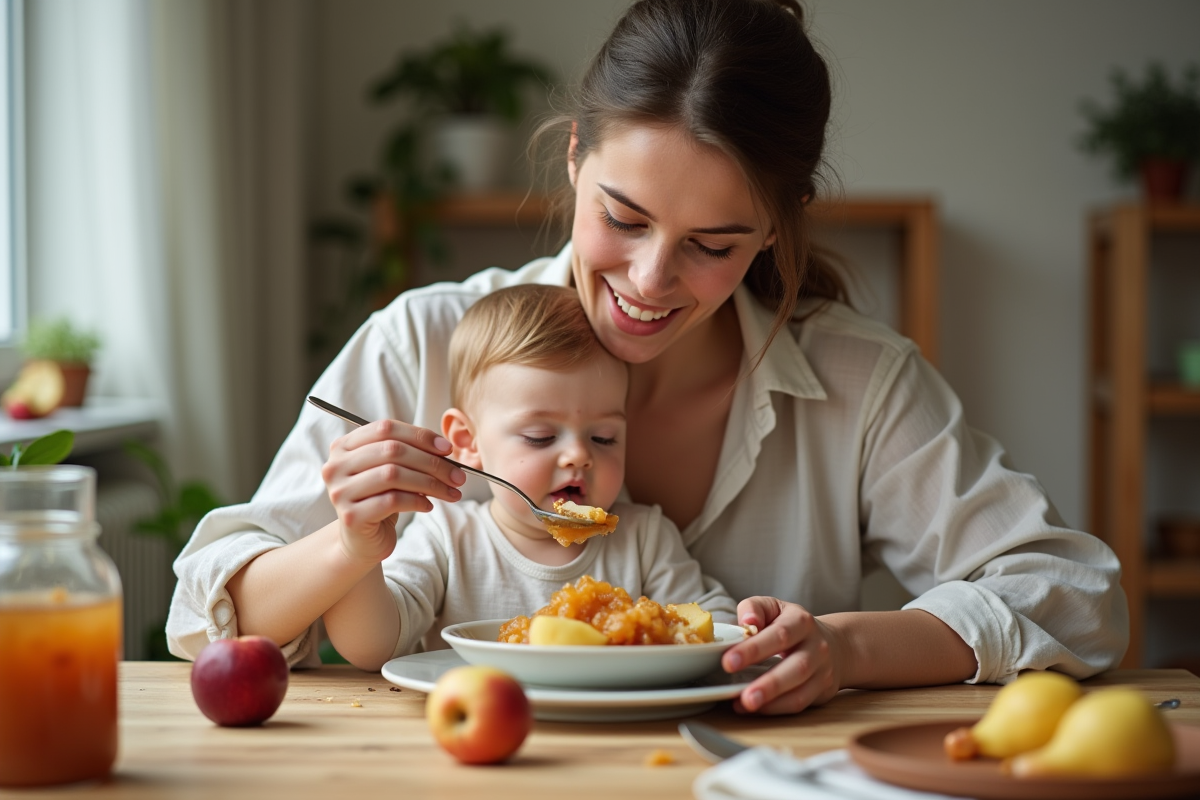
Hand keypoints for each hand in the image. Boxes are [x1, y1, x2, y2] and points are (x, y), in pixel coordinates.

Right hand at [321, 419, 465, 562]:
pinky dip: (417, 501)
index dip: (420, 435)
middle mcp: (336, 466)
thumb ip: (408, 453)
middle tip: (457, 475)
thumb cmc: (379, 499)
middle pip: (392, 451)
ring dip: (430, 483)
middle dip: (431, 462)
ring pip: (393, 475)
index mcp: (344, 446)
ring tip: (450, 492)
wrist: (361, 540)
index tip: (447, 449)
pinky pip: (392, 501)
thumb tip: (444, 449)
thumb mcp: (390, 471)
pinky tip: (429, 506)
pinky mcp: (351, 516)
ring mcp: (340, 491)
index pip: (385, 428)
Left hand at [720, 596, 843, 714]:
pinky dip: (777, 708)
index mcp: (801, 621)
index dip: (754, 649)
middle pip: (796, 667)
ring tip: (746, 704)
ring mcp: (822, 670)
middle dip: (768, 683)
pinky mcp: (822, 690)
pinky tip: (756, 709)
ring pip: (800, 690)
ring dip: (773, 701)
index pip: (779, 635)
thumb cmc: (792, 625)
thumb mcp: (774, 607)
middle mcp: (816, 646)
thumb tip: (746, 622)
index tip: (728, 661)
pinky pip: (800, 703)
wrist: (833, 644)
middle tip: (743, 694)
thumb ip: (754, 608)